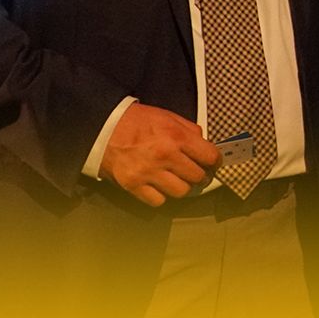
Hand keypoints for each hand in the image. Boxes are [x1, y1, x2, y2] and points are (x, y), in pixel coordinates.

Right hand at [100, 103, 219, 206]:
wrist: (103, 127)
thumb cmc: (137, 121)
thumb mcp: (168, 116)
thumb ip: (189, 130)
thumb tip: (203, 143)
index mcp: (176, 137)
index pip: (210, 156)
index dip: (215, 161)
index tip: (212, 163)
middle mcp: (165, 156)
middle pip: (197, 177)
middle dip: (200, 175)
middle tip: (196, 173)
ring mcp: (149, 173)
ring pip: (181, 192)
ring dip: (182, 186)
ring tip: (177, 179)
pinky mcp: (133, 185)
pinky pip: (158, 201)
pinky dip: (161, 196)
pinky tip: (158, 185)